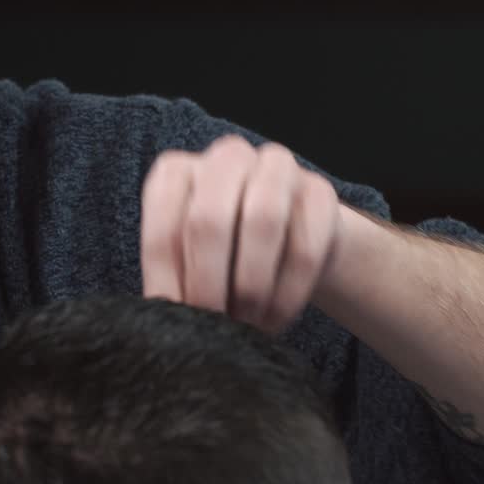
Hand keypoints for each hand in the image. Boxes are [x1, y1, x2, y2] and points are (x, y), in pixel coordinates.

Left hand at [140, 134, 341, 331]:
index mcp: (177, 173)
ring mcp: (276, 168)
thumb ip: (172, 282)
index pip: (163, 226)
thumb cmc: (226, 254)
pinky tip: (276, 319)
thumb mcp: (189, 263)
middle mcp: (225, 158)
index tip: (177, 319)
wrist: (292, 243)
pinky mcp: (320, 191)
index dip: (167, 280)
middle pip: (209, 220)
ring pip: (262, 222)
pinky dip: (287, 294)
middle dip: (209, 284)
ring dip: (251, 286)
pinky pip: (305, 246)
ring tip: (246, 324)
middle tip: (214, 323)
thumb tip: (165, 316)